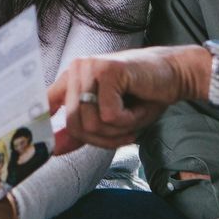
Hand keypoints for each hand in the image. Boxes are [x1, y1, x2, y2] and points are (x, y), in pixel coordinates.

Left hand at [48, 45, 209, 152]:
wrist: (175, 74)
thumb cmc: (143, 95)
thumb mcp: (108, 118)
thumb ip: (81, 131)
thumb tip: (52, 150)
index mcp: (71, 78)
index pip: (45, 105)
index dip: (43, 129)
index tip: (46, 149)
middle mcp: (76, 69)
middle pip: (74, 125)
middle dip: (102, 138)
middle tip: (124, 132)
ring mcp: (91, 68)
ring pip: (91, 123)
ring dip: (117, 131)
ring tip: (132, 117)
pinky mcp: (108, 71)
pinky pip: (109, 116)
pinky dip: (128, 120)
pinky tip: (138, 107)